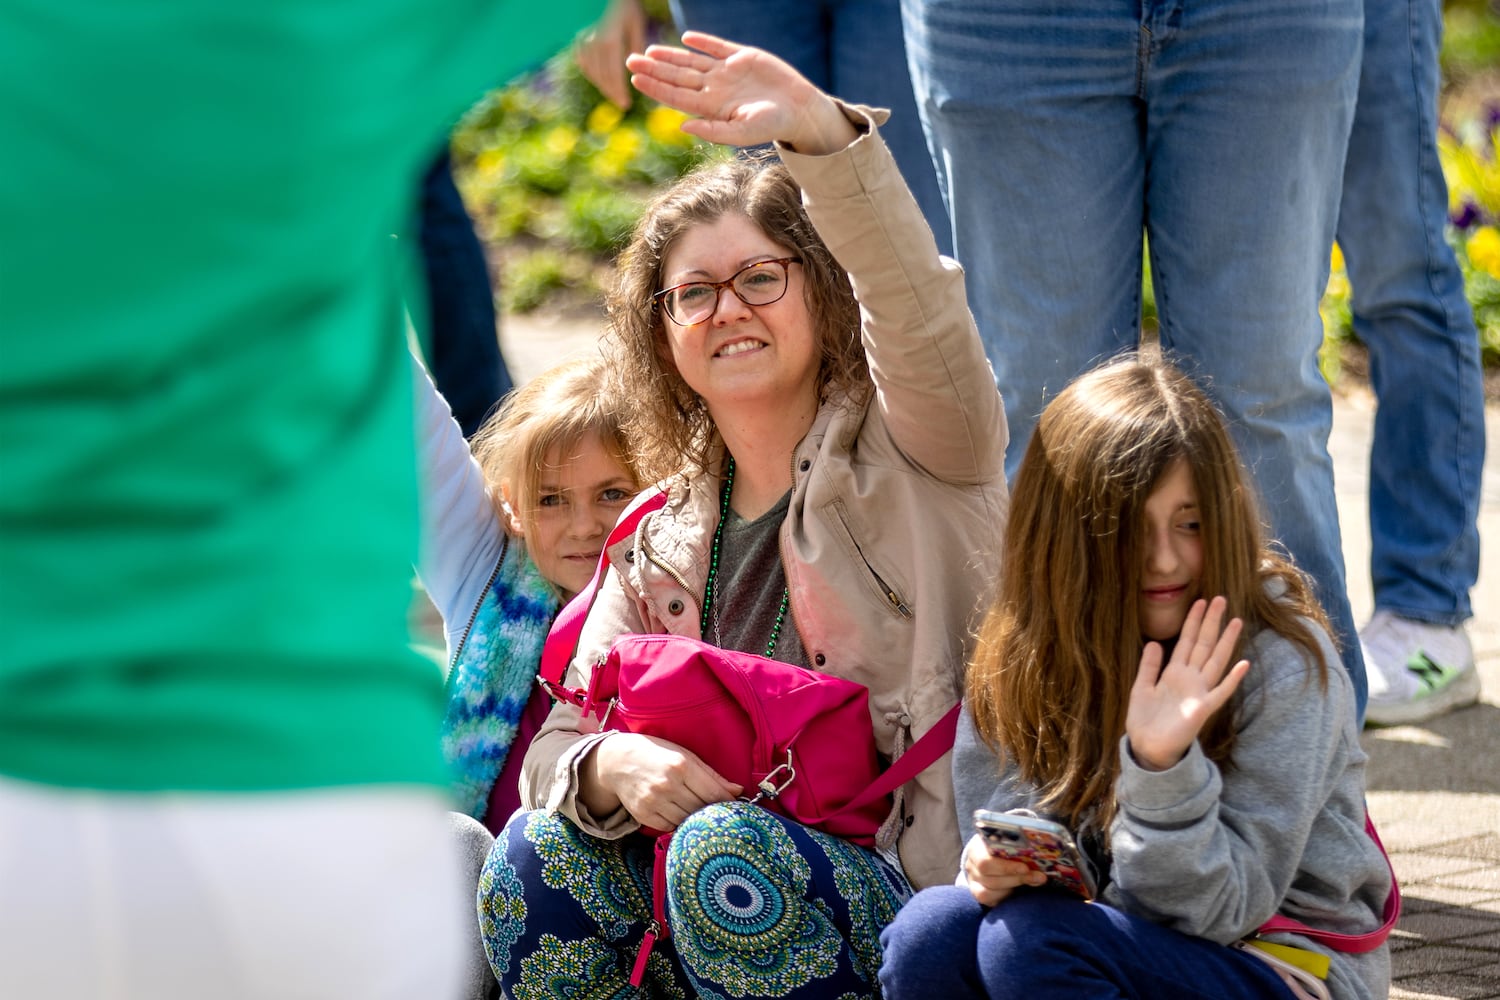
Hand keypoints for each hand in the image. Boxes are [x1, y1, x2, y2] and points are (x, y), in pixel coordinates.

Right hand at [575, 0, 646, 109]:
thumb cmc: (626, 6)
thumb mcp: (636, 24)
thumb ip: (636, 47)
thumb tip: (638, 69)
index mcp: (609, 41)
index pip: (613, 74)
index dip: (619, 91)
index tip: (626, 105)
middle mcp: (593, 43)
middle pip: (601, 76)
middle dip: (612, 92)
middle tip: (622, 104)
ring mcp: (583, 41)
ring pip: (591, 71)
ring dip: (602, 85)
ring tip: (614, 95)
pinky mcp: (578, 39)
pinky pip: (584, 62)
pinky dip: (593, 74)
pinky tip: (602, 80)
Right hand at [583, 732, 742, 830]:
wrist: (616, 761)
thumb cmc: (656, 753)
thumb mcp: (684, 755)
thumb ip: (711, 774)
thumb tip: (737, 791)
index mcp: (681, 765)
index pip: (713, 793)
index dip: (727, 803)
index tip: (735, 806)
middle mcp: (667, 785)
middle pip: (701, 809)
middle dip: (713, 811)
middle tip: (719, 812)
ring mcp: (653, 801)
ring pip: (686, 821)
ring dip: (695, 819)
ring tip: (698, 812)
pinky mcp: (643, 814)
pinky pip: (669, 827)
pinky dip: (678, 823)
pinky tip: (679, 813)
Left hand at [625, 32, 857, 153]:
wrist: (800, 111)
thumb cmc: (772, 126)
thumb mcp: (741, 132)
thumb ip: (712, 131)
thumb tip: (682, 126)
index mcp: (712, 107)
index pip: (677, 96)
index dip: (655, 87)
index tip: (635, 79)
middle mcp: (716, 89)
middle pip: (679, 77)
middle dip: (654, 69)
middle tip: (630, 60)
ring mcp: (728, 73)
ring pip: (693, 62)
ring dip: (671, 56)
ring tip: (649, 52)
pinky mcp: (743, 58)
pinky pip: (718, 47)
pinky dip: (703, 42)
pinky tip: (687, 38)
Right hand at [961, 833, 1046, 906]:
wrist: (992, 855)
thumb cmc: (1003, 846)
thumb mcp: (1008, 843)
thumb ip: (1018, 849)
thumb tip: (1039, 861)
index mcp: (976, 848)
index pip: (985, 860)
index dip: (1005, 866)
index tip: (1026, 868)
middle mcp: (971, 865)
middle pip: (988, 876)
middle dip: (1015, 878)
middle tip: (1037, 876)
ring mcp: (973, 880)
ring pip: (988, 891)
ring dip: (1013, 887)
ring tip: (1033, 881)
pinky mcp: (978, 893)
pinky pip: (989, 900)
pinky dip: (1005, 897)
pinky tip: (1017, 890)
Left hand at [1126, 596, 1249, 770]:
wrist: (1147, 748)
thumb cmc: (1145, 720)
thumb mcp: (1142, 688)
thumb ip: (1149, 666)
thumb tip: (1154, 642)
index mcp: (1174, 673)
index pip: (1186, 641)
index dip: (1192, 622)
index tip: (1200, 602)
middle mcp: (1190, 679)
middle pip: (1203, 645)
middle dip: (1211, 622)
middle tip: (1220, 599)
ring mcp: (1198, 693)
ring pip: (1214, 661)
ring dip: (1225, 642)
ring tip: (1236, 621)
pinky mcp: (1203, 709)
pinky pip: (1221, 692)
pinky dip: (1232, 679)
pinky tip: (1243, 664)